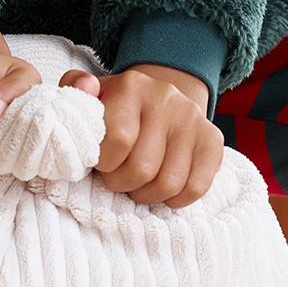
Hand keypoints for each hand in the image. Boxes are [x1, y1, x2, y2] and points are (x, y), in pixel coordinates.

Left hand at [59, 63, 224, 206]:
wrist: (157, 101)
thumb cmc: (114, 109)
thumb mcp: (89, 98)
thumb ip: (74, 89)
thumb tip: (85, 87)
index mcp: (130, 86)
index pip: (118, 140)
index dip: (104, 164)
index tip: (100, 163)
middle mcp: (166, 98)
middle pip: (142, 168)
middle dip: (122, 183)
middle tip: (117, 178)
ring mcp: (192, 118)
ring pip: (169, 183)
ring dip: (146, 195)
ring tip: (136, 184)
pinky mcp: (212, 139)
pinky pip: (196, 187)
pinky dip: (175, 200)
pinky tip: (161, 190)